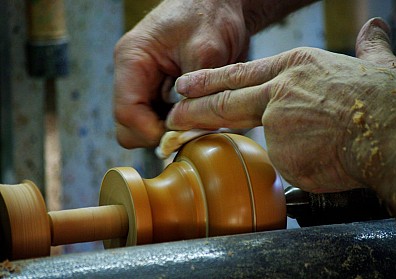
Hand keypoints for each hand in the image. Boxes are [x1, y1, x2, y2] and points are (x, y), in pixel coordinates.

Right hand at [114, 0, 249, 146]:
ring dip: (168, 131)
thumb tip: (188, 127)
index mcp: (132, 60)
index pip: (127, 112)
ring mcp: (145, 85)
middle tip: (189, 131)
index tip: (180, 136)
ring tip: (197, 121)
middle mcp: (133, 76)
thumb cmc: (209, 15)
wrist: (218, 5)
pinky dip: (177, 126)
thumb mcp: (206, 48)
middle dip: (157, 134)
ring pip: (143, 127)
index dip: (151, 132)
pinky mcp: (159, 92)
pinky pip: (160, 121)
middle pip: (129, 126)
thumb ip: (194, 90)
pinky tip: (196, 116)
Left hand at [167, 18, 395, 192]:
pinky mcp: (280, 153)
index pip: (241, 73)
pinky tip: (315, 161)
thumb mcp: (375, 65)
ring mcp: (276, 123)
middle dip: (195, 108)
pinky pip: (283, 163)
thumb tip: (375, 30)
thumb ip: (369, 48)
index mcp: (296, 67)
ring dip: (237, 138)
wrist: (391, 135)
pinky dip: (296, 164)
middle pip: (226, 100)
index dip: (211, 79)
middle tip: (174, 114)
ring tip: (220, 140)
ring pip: (255, 135)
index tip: (188, 85)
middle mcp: (280, 92)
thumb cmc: (383, 103)